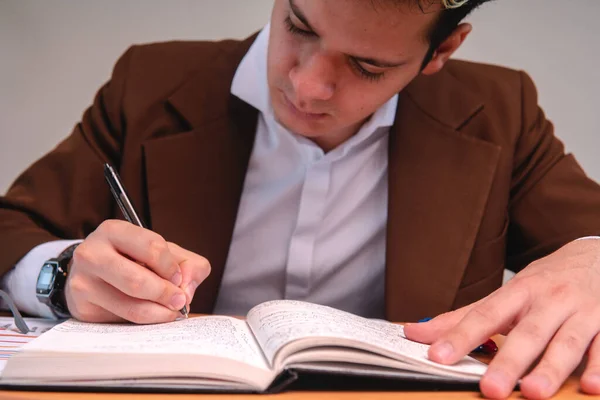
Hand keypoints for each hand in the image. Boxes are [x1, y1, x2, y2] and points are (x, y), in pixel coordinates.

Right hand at [65, 220, 210, 323]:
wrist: (93, 273)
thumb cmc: (133, 259)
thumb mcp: (163, 252)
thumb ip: (188, 264)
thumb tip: (187, 290)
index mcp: (113, 231)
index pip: (151, 247)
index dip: (171, 267)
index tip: (178, 278)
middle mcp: (92, 254)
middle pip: (136, 281)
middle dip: (165, 294)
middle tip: (180, 301)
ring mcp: (83, 283)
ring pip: (130, 305)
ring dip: (159, 312)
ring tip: (170, 310)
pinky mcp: (83, 308)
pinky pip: (122, 320)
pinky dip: (144, 321)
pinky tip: (152, 315)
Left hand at [404, 239, 599, 398]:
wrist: (597, 255)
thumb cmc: (545, 281)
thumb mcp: (506, 293)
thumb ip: (463, 317)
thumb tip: (413, 332)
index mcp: (518, 292)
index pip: (484, 315)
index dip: (461, 336)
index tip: (438, 357)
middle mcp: (549, 300)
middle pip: (527, 333)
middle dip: (509, 361)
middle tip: (490, 389)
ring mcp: (582, 312)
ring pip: (567, 343)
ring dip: (551, 369)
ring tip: (534, 393)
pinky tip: (590, 387)